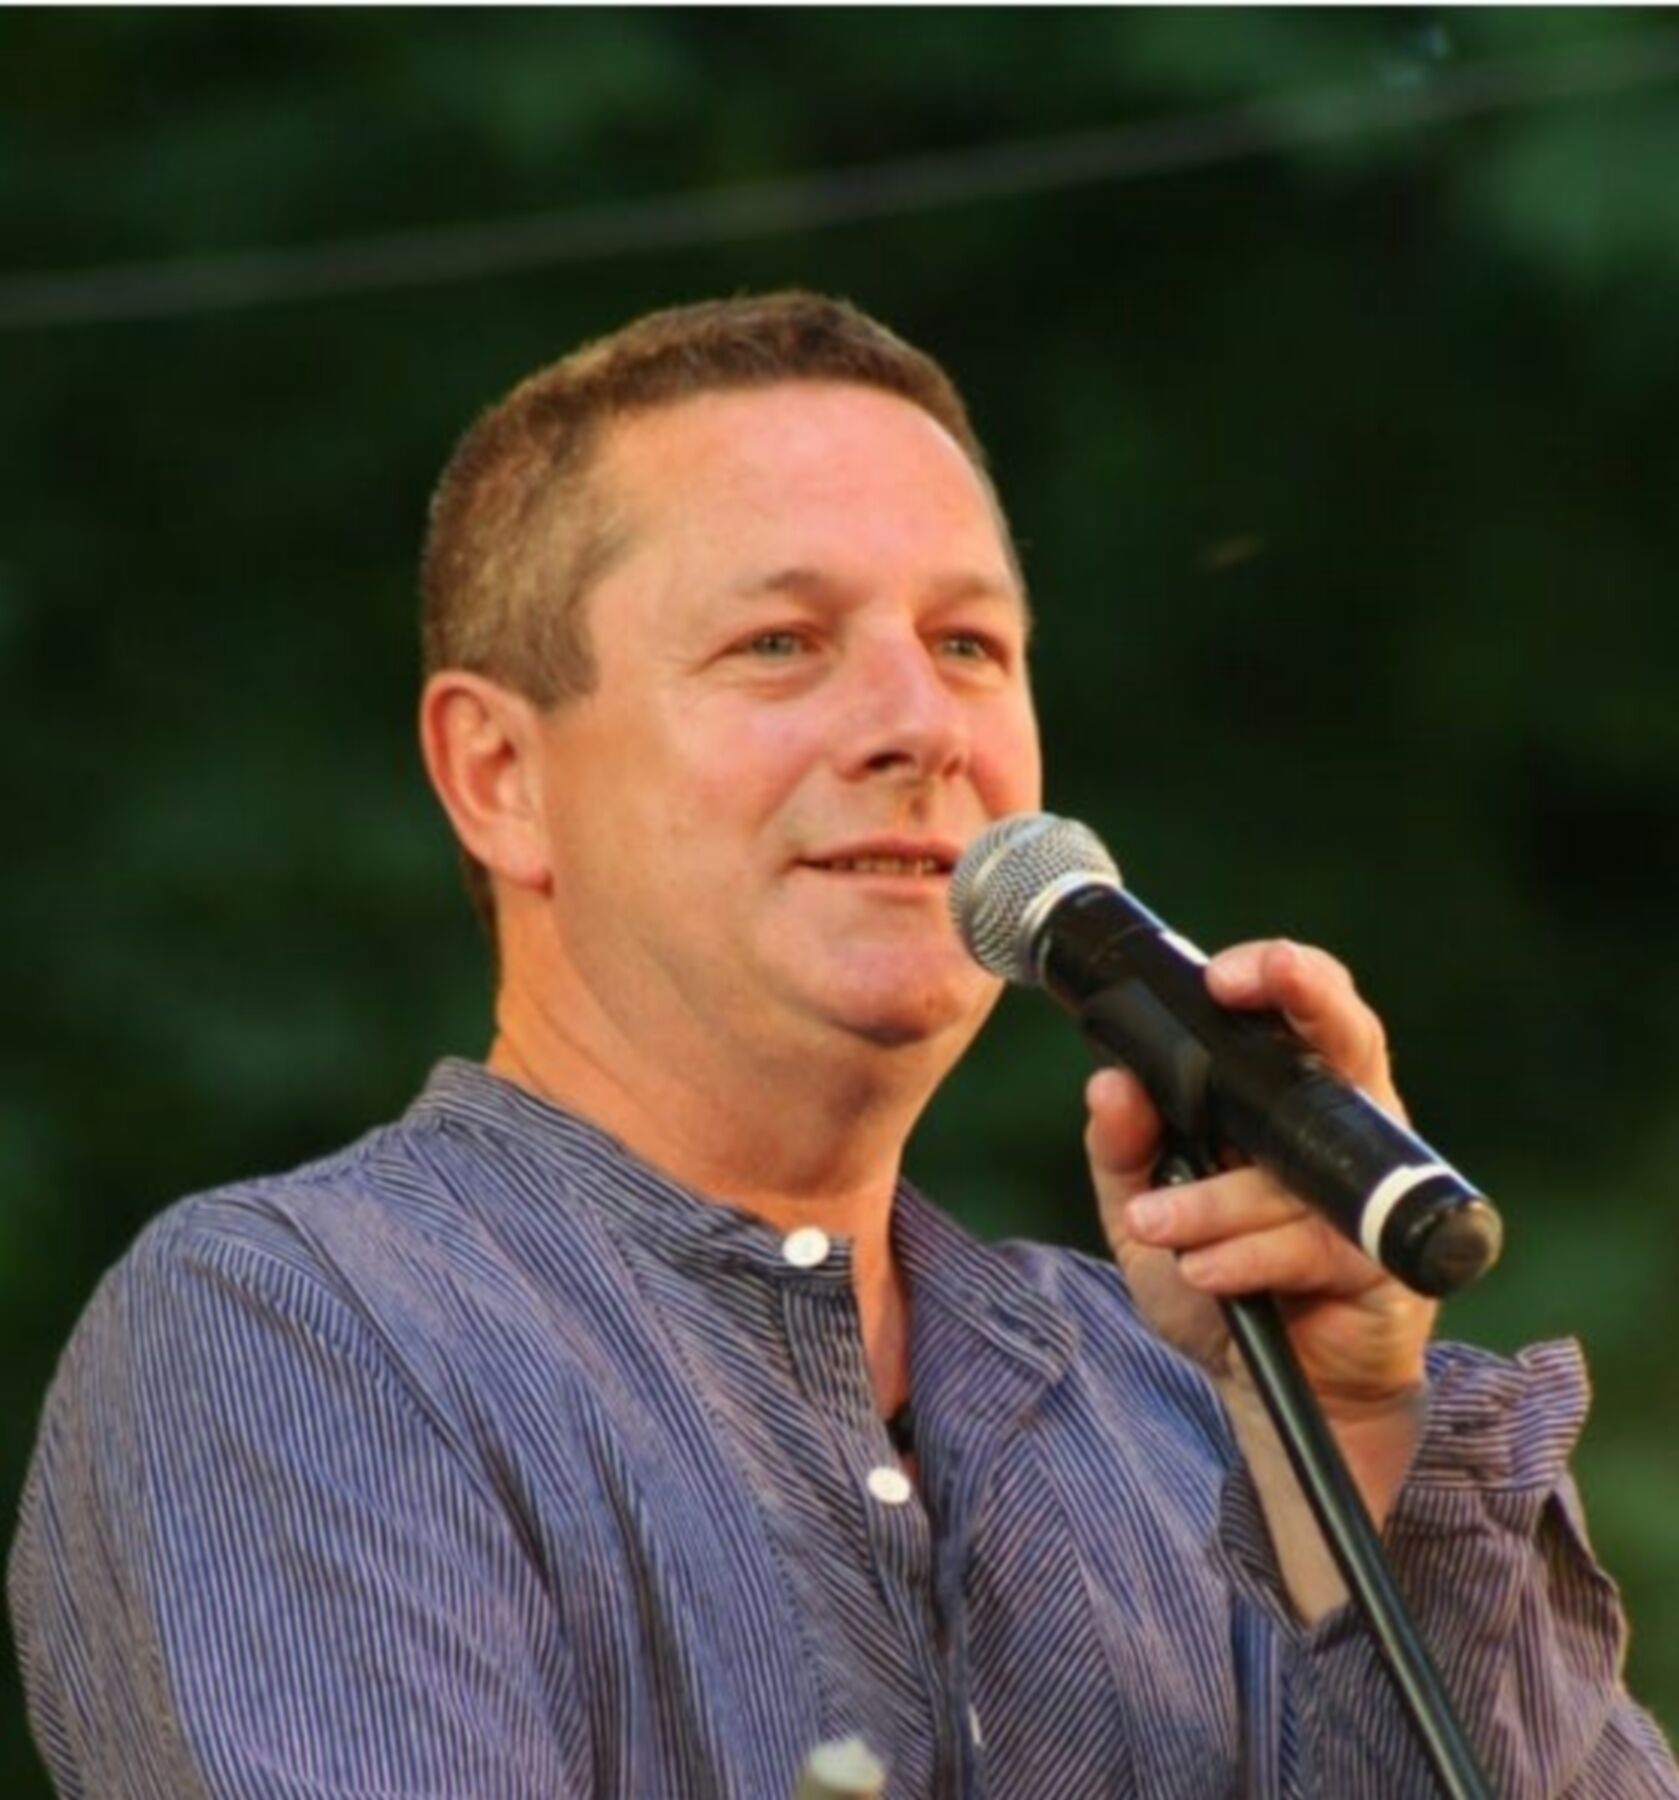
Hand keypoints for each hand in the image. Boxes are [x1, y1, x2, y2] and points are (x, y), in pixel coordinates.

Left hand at [1087, 939, 1436, 1427]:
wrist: (1266, 1386)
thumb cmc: (1216, 1274)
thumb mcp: (1142, 1208)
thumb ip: (1122, 1148)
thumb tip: (1109, 1084)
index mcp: (1290, 1098)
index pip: (1302, 1010)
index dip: (1278, 973)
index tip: (1221, 976)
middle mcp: (1345, 1129)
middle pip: (1348, 1040)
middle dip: (1302, 1001)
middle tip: (1233, 991)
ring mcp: (1371, 1194)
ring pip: (1288, 1169)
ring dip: (1211, 1200)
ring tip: (1157, 1226)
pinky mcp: (1381, 1264)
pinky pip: (1305, 1244)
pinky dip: (1243, 1256)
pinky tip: (1204, 1270)